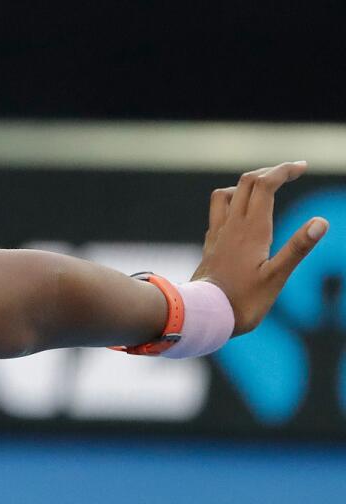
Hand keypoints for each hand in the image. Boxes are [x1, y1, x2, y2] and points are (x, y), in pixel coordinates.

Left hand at [191, 161, 327, 335]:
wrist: (202, 316)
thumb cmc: (241, 302)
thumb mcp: (276, 277)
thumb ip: (297, 248)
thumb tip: (321, 222)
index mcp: (251, 229)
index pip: (265, 185)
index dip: (283, 171)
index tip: (302, 167)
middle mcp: (231, 226)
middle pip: (247, 183)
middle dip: (270, 172)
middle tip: (292, 172)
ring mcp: (218, 234)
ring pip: (227, 194)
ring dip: (247, 184)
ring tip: (266, 188)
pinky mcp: (210, 245)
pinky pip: (217, 213)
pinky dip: (231, 203)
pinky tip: (240, 215)